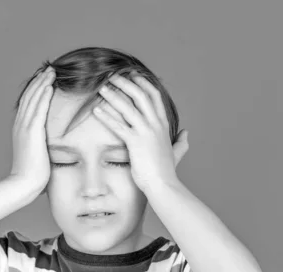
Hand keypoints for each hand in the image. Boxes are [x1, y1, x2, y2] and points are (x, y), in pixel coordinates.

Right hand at [9, 66, 54, 194]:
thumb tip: (50, 149)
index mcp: (21, 130)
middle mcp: (20, 125)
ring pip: (34, 99)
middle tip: (49, 69)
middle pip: (30, 97)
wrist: (23, 184)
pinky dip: (43, 95)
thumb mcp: (37, 157)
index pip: (29, 104)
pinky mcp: (32, 131)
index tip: (45, 80)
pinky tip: (50, 85)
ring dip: (43, 83)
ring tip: (51, 71)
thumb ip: (42, 147)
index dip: (36, 91)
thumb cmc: (32, 176)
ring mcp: (25, 127)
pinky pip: (39, 108)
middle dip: (40, 82)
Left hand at [92, 72, 188, 191]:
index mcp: (163, 125)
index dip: (143, 83)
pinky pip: (117, 125)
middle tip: (112, 75)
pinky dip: (106, 116)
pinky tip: (96, 110)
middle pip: (140, 95)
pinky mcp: (134, 142)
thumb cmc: (166, 172)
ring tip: (101, 88)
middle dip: (126, 83)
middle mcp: (155, 124)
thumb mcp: (177, 152)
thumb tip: (186, 133)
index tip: (133, 74)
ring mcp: (145, 132)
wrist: (163, 185)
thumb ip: (181, 142)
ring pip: (128, 107)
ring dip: (113, 95)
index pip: (154, 96)